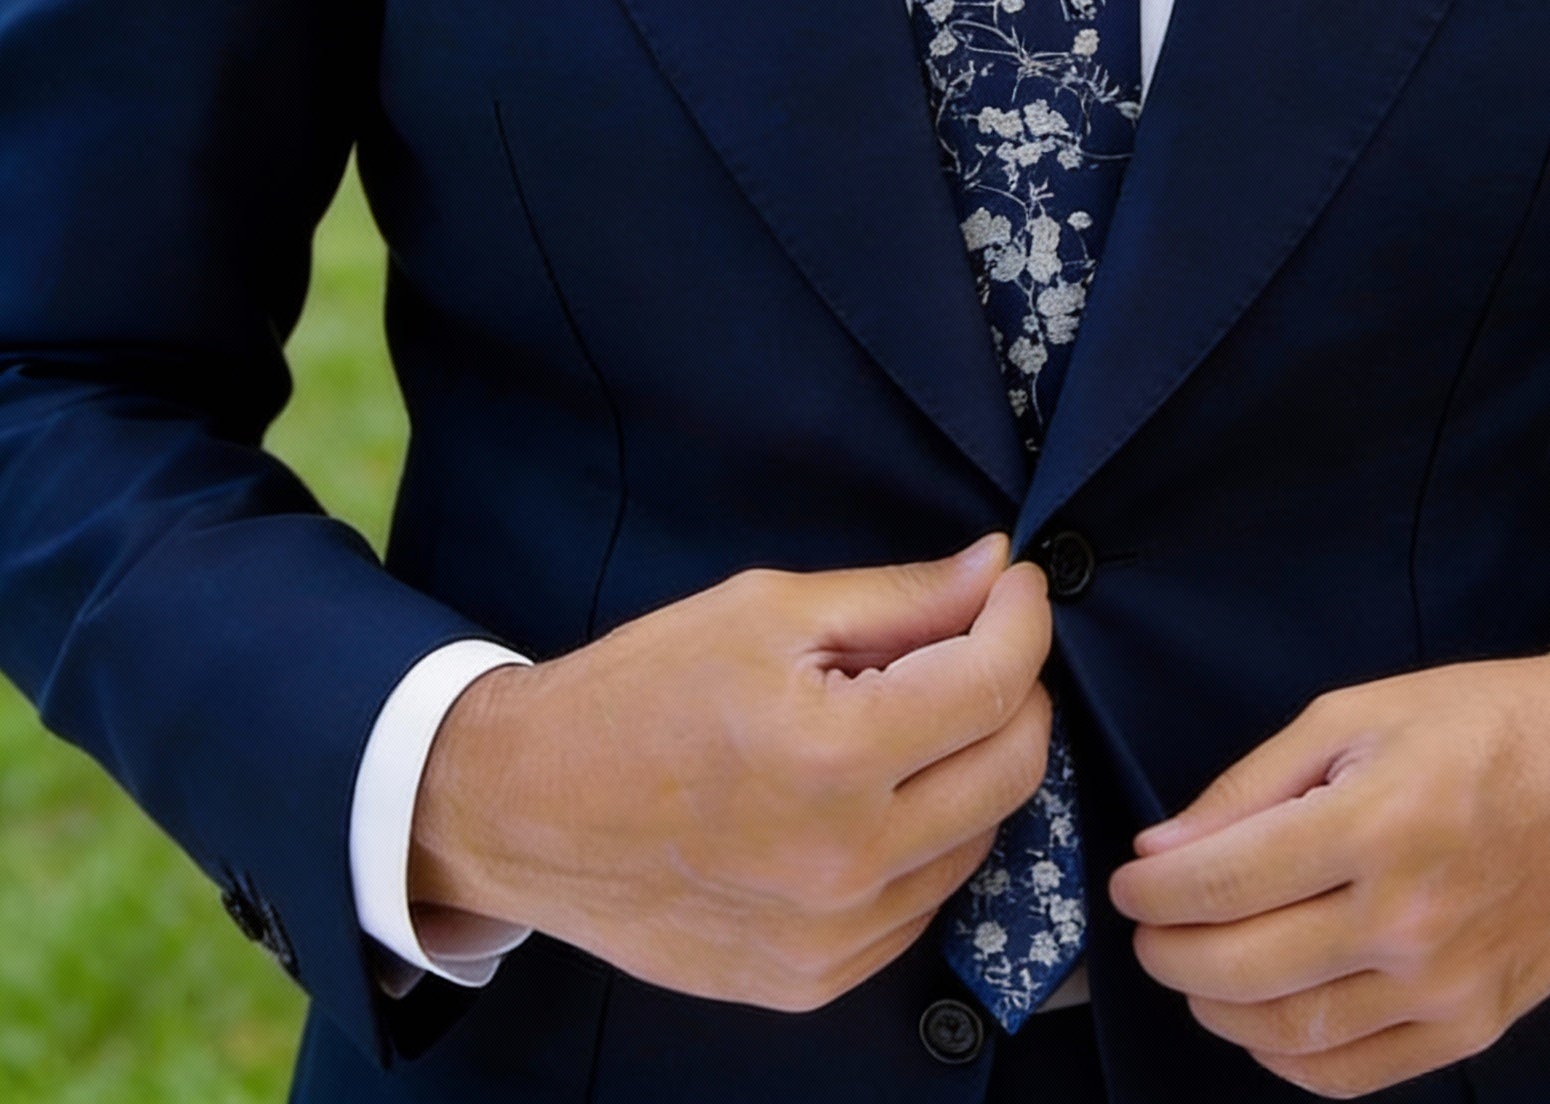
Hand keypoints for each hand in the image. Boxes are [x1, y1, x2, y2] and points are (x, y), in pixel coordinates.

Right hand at [410, 533, 1052, 1010]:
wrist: (526, 811)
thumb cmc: (637, 695)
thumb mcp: (765, 611)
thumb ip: (898, 597)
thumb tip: (995, 570)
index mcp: (832, 756)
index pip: (994, 684)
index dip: (1023, 620)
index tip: (1015, 587)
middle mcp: (846, 861)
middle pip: (1014, 767)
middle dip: (1016, 688)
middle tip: (978, 641)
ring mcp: (834, 937)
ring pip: (981, 837)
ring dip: (974, 763)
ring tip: (911, 715)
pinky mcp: (816, 980)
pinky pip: (924, 900)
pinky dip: (928, 836)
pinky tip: (878, 790)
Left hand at [1107, 656, 1549, 1096]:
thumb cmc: (1482, 727)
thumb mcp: (1354, 714)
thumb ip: (1252, 787)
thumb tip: (1165, 850)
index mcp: (1376, 822)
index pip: (1224, 882)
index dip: (1155, 891)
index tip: (1131, 881)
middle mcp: (1409, 917)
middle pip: (1243, 968)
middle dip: (1169, 953)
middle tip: (1147, 929)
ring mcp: (1445, 984)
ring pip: (1291, 1033)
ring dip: (1218, 1008)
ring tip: (1195, 968)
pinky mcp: (1474, 1024)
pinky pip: (1355, 1073)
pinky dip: (1290, 1060)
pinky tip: (1263, 1020)